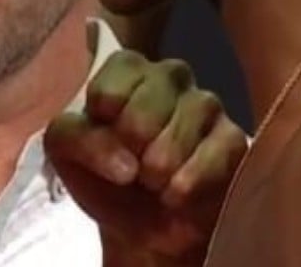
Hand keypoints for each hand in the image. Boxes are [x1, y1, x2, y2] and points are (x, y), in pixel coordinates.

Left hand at [43, 50, 247, 261]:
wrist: (142, 231)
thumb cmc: (104, 179)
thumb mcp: (66, 154)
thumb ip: (80, 140)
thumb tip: (125, 164)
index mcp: (127, 69)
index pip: (112, 84)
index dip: (103, 123)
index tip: (103, 139)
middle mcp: (169, 75)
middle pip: (146, 106)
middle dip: (132, 147)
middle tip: (130, 167)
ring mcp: (206, 103)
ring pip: (184, 126)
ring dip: (159, 168)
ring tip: (152, 183)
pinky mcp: (235, 138)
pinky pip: (217, 153)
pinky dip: (190, 182)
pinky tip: (175, 196)